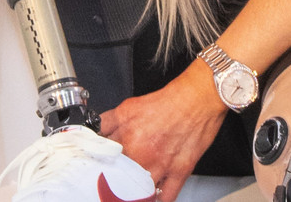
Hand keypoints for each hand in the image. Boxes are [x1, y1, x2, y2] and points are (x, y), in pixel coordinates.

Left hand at [100, 61, 226, 201]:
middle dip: (115, 181)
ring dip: (134, 193)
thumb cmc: (168, 100)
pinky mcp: (180, 172)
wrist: (197, 98)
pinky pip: (166, 197)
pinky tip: (152, 197)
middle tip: (114, 179)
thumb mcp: (129, 106)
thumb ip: (108, 121)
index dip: (99, 164)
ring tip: (130, 190)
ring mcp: (161, 166)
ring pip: (140, 193)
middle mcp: (143, 154)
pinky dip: (158, 200)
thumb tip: (93, 131)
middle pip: (119, 180)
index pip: (103, 160)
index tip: (98, 168)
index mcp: (127, 137)